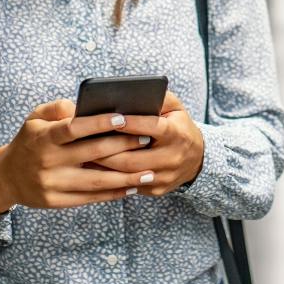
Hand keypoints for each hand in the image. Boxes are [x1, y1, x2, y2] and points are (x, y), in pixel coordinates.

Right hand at [0, 99, 156, 210]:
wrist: (6, 177)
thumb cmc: (29, 140)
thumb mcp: (35, 118)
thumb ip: (60, 108)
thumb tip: (88, 106)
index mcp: (43, 138)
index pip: (74, 128)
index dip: (99, 123)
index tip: (124, 117)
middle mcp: (48, 161)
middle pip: (92, 154)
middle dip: (123, 146)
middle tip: (147, 139)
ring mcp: (52, 184)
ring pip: (96, 181)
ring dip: (126, 178)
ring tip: (149, 172)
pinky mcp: (56, 201)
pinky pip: (90, 198)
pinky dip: (113, 193)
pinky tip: (132, 187)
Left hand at [90, 92, 204, 195]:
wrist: (197, 159)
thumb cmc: (178, 126)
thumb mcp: (175, 108)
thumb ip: (158, 98)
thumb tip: (131, 94)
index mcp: (177, 134)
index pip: (153, 128)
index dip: (133, 123)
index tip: (113, 118)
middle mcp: (173, 158)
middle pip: (134, 158)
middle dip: (108, 151)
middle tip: (86, 143)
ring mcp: (165, 177)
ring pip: (128, 175)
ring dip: (105, 167)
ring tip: (85, 157)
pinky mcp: (157, 190)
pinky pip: (130, 186)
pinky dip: (111, 178)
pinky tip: (96, 170)